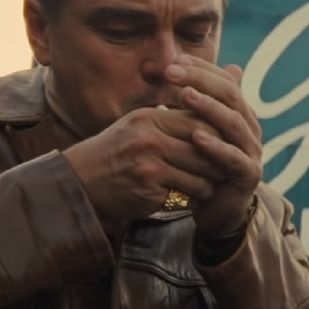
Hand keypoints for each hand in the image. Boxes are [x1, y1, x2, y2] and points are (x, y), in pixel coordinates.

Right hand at [64, 107, 225, 225]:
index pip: (201, 122)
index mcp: (151, 119)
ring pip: (201, 177)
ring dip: (209, 185)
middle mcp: (150, 140)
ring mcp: (148, 167)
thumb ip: (177, 117)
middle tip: (226, 168)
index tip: (228, 144)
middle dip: (220, 162)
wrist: (80, 180)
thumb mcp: (142, 123)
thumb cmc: (119, 148)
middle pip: (206, 150)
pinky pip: (186, 197)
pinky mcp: (148, 192)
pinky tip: (191, 198)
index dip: (219, 135)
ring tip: (210, 185)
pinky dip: (193, 199)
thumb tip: (216, 108)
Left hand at [164, 55, 262, 236]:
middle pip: (231, 96)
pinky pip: (234, 158)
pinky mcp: (249, 175)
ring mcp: (252, 151)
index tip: (173, 61)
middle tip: (173, 72)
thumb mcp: (188, 128)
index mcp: (239, 112)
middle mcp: (250, 128)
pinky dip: (216, 147)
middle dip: (201, 81)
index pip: (225, 81)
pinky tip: (196, 136)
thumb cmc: (199, 164)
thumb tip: (155, 65)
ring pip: (234, 123)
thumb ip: (179, 100)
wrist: (215, 208)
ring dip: (209, 108)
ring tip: (184, 96)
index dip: (201, 70)